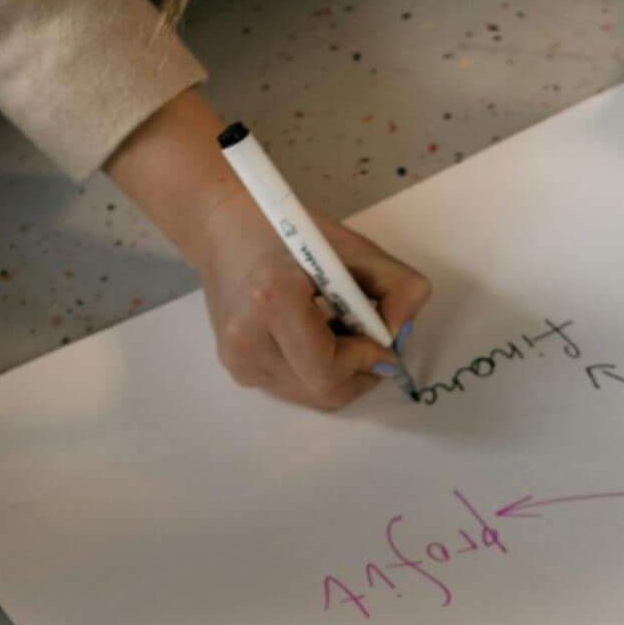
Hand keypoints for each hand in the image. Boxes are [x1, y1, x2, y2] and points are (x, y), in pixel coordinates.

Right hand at [104, 91, 432, 411]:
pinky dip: (316, 370)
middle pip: (324, 391)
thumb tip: (400, 336)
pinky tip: (312, 335)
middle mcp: (247, 340)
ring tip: (335, 328)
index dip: (366, 359)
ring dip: (338, 371)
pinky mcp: (235, 369)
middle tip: (366, 337)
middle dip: (358, 370)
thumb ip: (397, 287)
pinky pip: (293, 387)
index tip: (381, 337)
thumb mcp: (354, 247)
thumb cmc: (289, 230)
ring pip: (312, 396)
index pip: (329, 369)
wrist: (223, 229)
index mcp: (273, 300)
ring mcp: (237, 360)